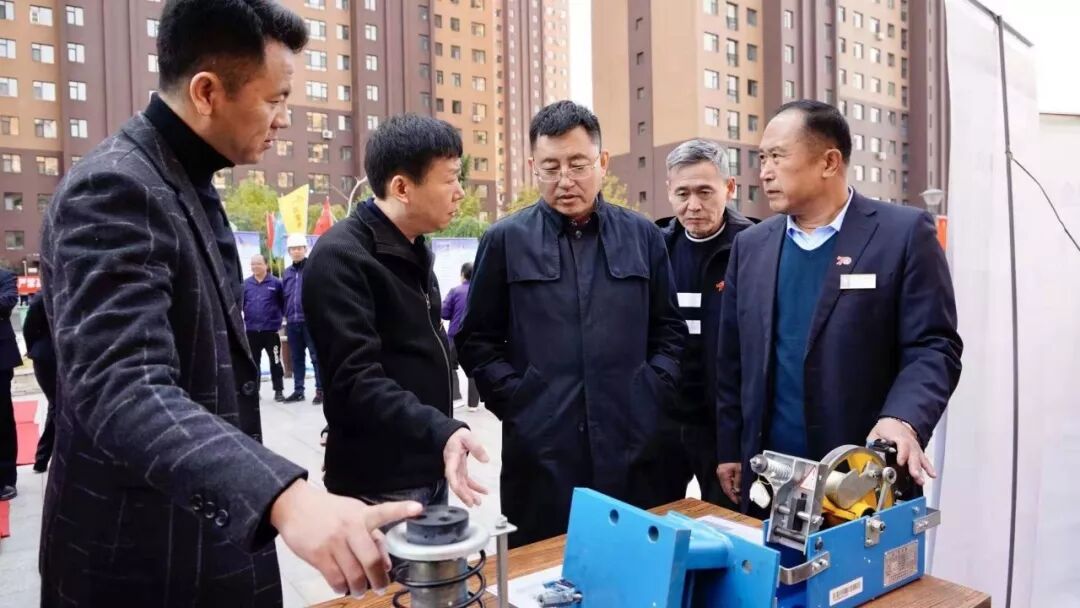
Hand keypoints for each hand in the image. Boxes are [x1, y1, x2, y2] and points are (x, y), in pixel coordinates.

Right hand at [271, 479, 421, 596]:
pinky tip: (344, 586)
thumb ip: (373, 538)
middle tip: (380, 587)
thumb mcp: (354, 515)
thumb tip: (387, 565)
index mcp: (362, 515)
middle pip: (370, 560)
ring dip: (359, 588)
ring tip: (360, 590)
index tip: (418, 508)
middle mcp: (350, 527)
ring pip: (353, 575)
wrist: (294, 506)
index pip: (384, 511)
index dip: (402, 510)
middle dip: (378, 580)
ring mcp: (333, 542)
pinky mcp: (318, 554)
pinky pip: (335, 579)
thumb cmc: (330, 512)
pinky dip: (342, 587)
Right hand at [444, 428, 489, 506]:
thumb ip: (476, 447)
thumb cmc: (458, 435)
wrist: (451, 434)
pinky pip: (466, 481)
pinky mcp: (461, 470)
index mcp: (451, 459)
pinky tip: (483, 492)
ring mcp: (456, 470)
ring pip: (461, 485)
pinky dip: (474, 487)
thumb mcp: (467, 437)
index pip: (451, 474)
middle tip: (472, 503)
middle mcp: (452, 467)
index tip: (460, 492)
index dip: (454, 484)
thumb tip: (485, 460)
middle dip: (463, 494)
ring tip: (478, 502)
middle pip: (456, 483)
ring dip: (469, 494)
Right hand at [716, 462, 741, 503]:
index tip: (738, 501)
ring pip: (726, 486)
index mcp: (723, 475)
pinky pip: (726, 482)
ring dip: (732, 490)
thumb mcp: (739, 470)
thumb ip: (738, 481)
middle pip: (726, 489)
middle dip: (733, 495)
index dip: (732, 496)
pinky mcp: (722, 472)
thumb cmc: (735, 459)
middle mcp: (720, 475)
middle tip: (739, 499)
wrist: (731, 451)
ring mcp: (720, 474)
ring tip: (739, 494)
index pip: (727, 489)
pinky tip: (736, 487)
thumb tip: (737, 490)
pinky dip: (731, 486)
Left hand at [868, 418, 935, 485]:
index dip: (902, 454)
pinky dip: (928, 467)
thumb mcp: (876, 433)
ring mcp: (914, 447)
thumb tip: (870, 454)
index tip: (900, 462)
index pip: (902, 444)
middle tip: (915, 476)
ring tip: (921, 480)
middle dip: (914, 466)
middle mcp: (909, 442)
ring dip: (921, 469)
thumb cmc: (886, 429)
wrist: (896, 422)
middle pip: (913, 454)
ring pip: (919, 458)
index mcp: (898, 436)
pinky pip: (924, 459)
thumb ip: (873, 443)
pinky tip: (932, 475)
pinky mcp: (917, 451)